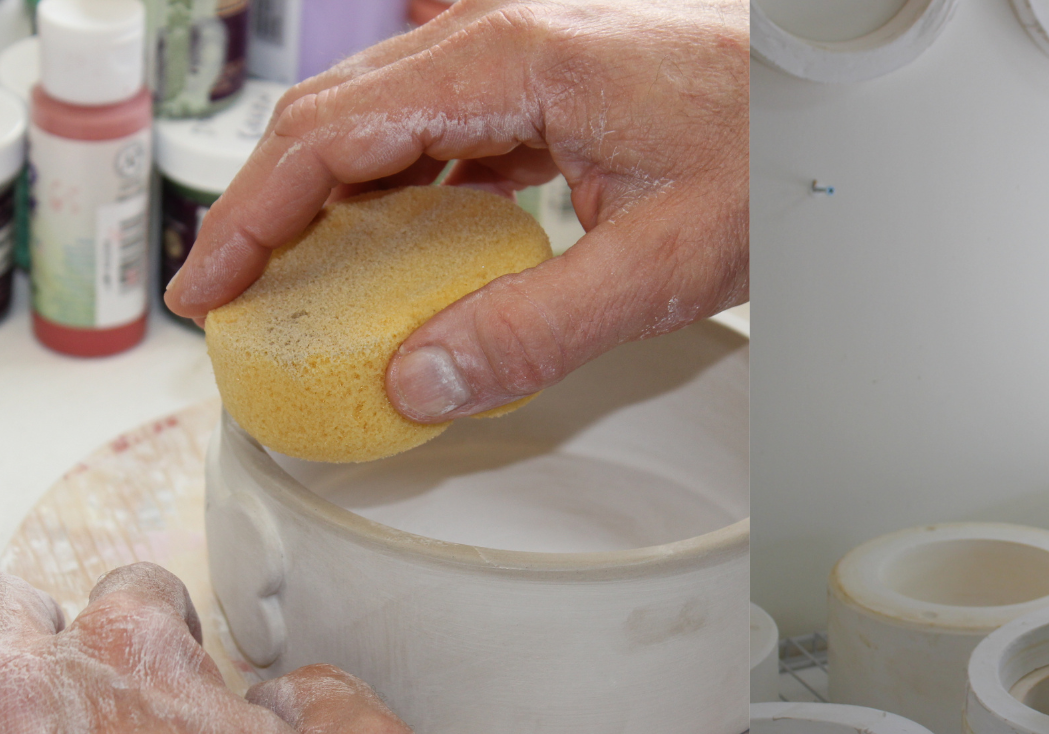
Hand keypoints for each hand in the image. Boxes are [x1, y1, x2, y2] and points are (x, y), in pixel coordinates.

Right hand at [163, 0, 748, 423]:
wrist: (841, 88)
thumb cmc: (777, 147)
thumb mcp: (661, 264)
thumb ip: (532, 330)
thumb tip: (414, 384)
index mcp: (509, 60)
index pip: (329, 136)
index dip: (250, 218)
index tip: (207, 293)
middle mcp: (499, 35)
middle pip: (332, 115)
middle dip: (264, 208)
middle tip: (228, 302)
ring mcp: (517, 47)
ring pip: (375, 116)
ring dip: (322, 197)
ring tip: (293, 286)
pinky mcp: (542, 72)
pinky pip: (430, 125)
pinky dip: (387, 187)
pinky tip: (389, 251)